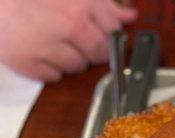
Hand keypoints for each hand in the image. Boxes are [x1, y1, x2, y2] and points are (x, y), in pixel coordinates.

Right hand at [0, 0, 136, 81]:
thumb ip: (103, 5)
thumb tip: (130, 16)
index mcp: (81, 4)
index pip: (113, 32)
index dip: (107, 34)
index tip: (96, 32)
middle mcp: (69, 26)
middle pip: (99, 54)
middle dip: (90, 49)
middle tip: (70, 37)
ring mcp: (48, 46)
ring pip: (77, 67)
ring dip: (68, 60)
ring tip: (49, 40)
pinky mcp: (28, 63)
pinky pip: (53, 77)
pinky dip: (48, 69)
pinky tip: (37, 51)